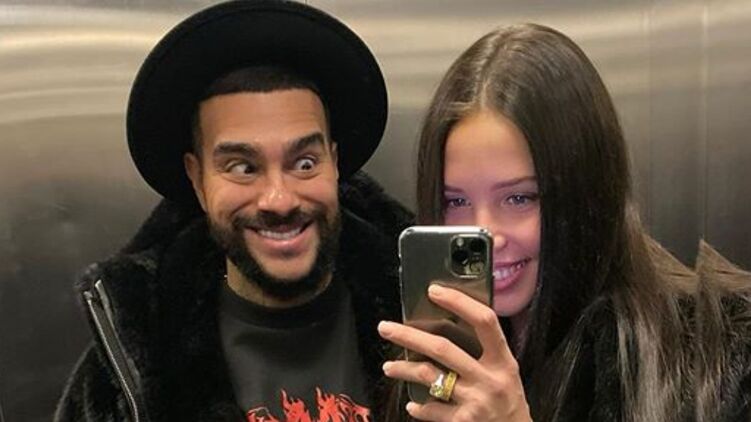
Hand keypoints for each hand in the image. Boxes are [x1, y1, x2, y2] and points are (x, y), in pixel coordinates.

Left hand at [378, 284, 531, 421]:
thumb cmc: (508, 402)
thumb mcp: (505, 373)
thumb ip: (484, 352)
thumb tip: (445, 324)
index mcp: (503, 360)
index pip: (484, 321)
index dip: (459, 302)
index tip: (434, 290)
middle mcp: (490, 379)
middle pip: (443, 348)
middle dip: (409, 335)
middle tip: (386, 328)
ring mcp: (475, 401)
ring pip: (429, 375)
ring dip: (403, 369)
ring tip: (389, 367)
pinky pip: (432, 409)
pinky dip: (419, 407)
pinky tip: (413, 404)